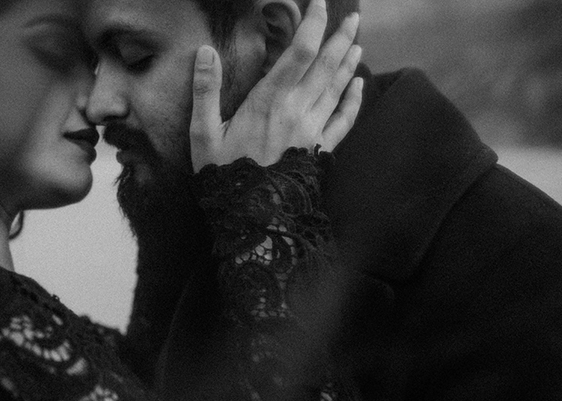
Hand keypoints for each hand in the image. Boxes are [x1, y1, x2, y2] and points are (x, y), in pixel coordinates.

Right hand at [190, 0, 362, 171]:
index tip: (318, 4)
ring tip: (356, 41)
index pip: (299, 52)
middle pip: (326, 64)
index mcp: (268, 101)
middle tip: (352, 16)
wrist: (251, 218)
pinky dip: (354, 99)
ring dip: (349, 61)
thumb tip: (204, 51)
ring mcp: (311, 129)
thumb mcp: (203, 135)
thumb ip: (205, 91)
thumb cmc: (224, 176)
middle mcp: (296, 110)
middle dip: (341, 37)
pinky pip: (344, 119)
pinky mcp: (319, 149)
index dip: (313, 24)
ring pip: (337, 87)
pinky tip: (359, 84)